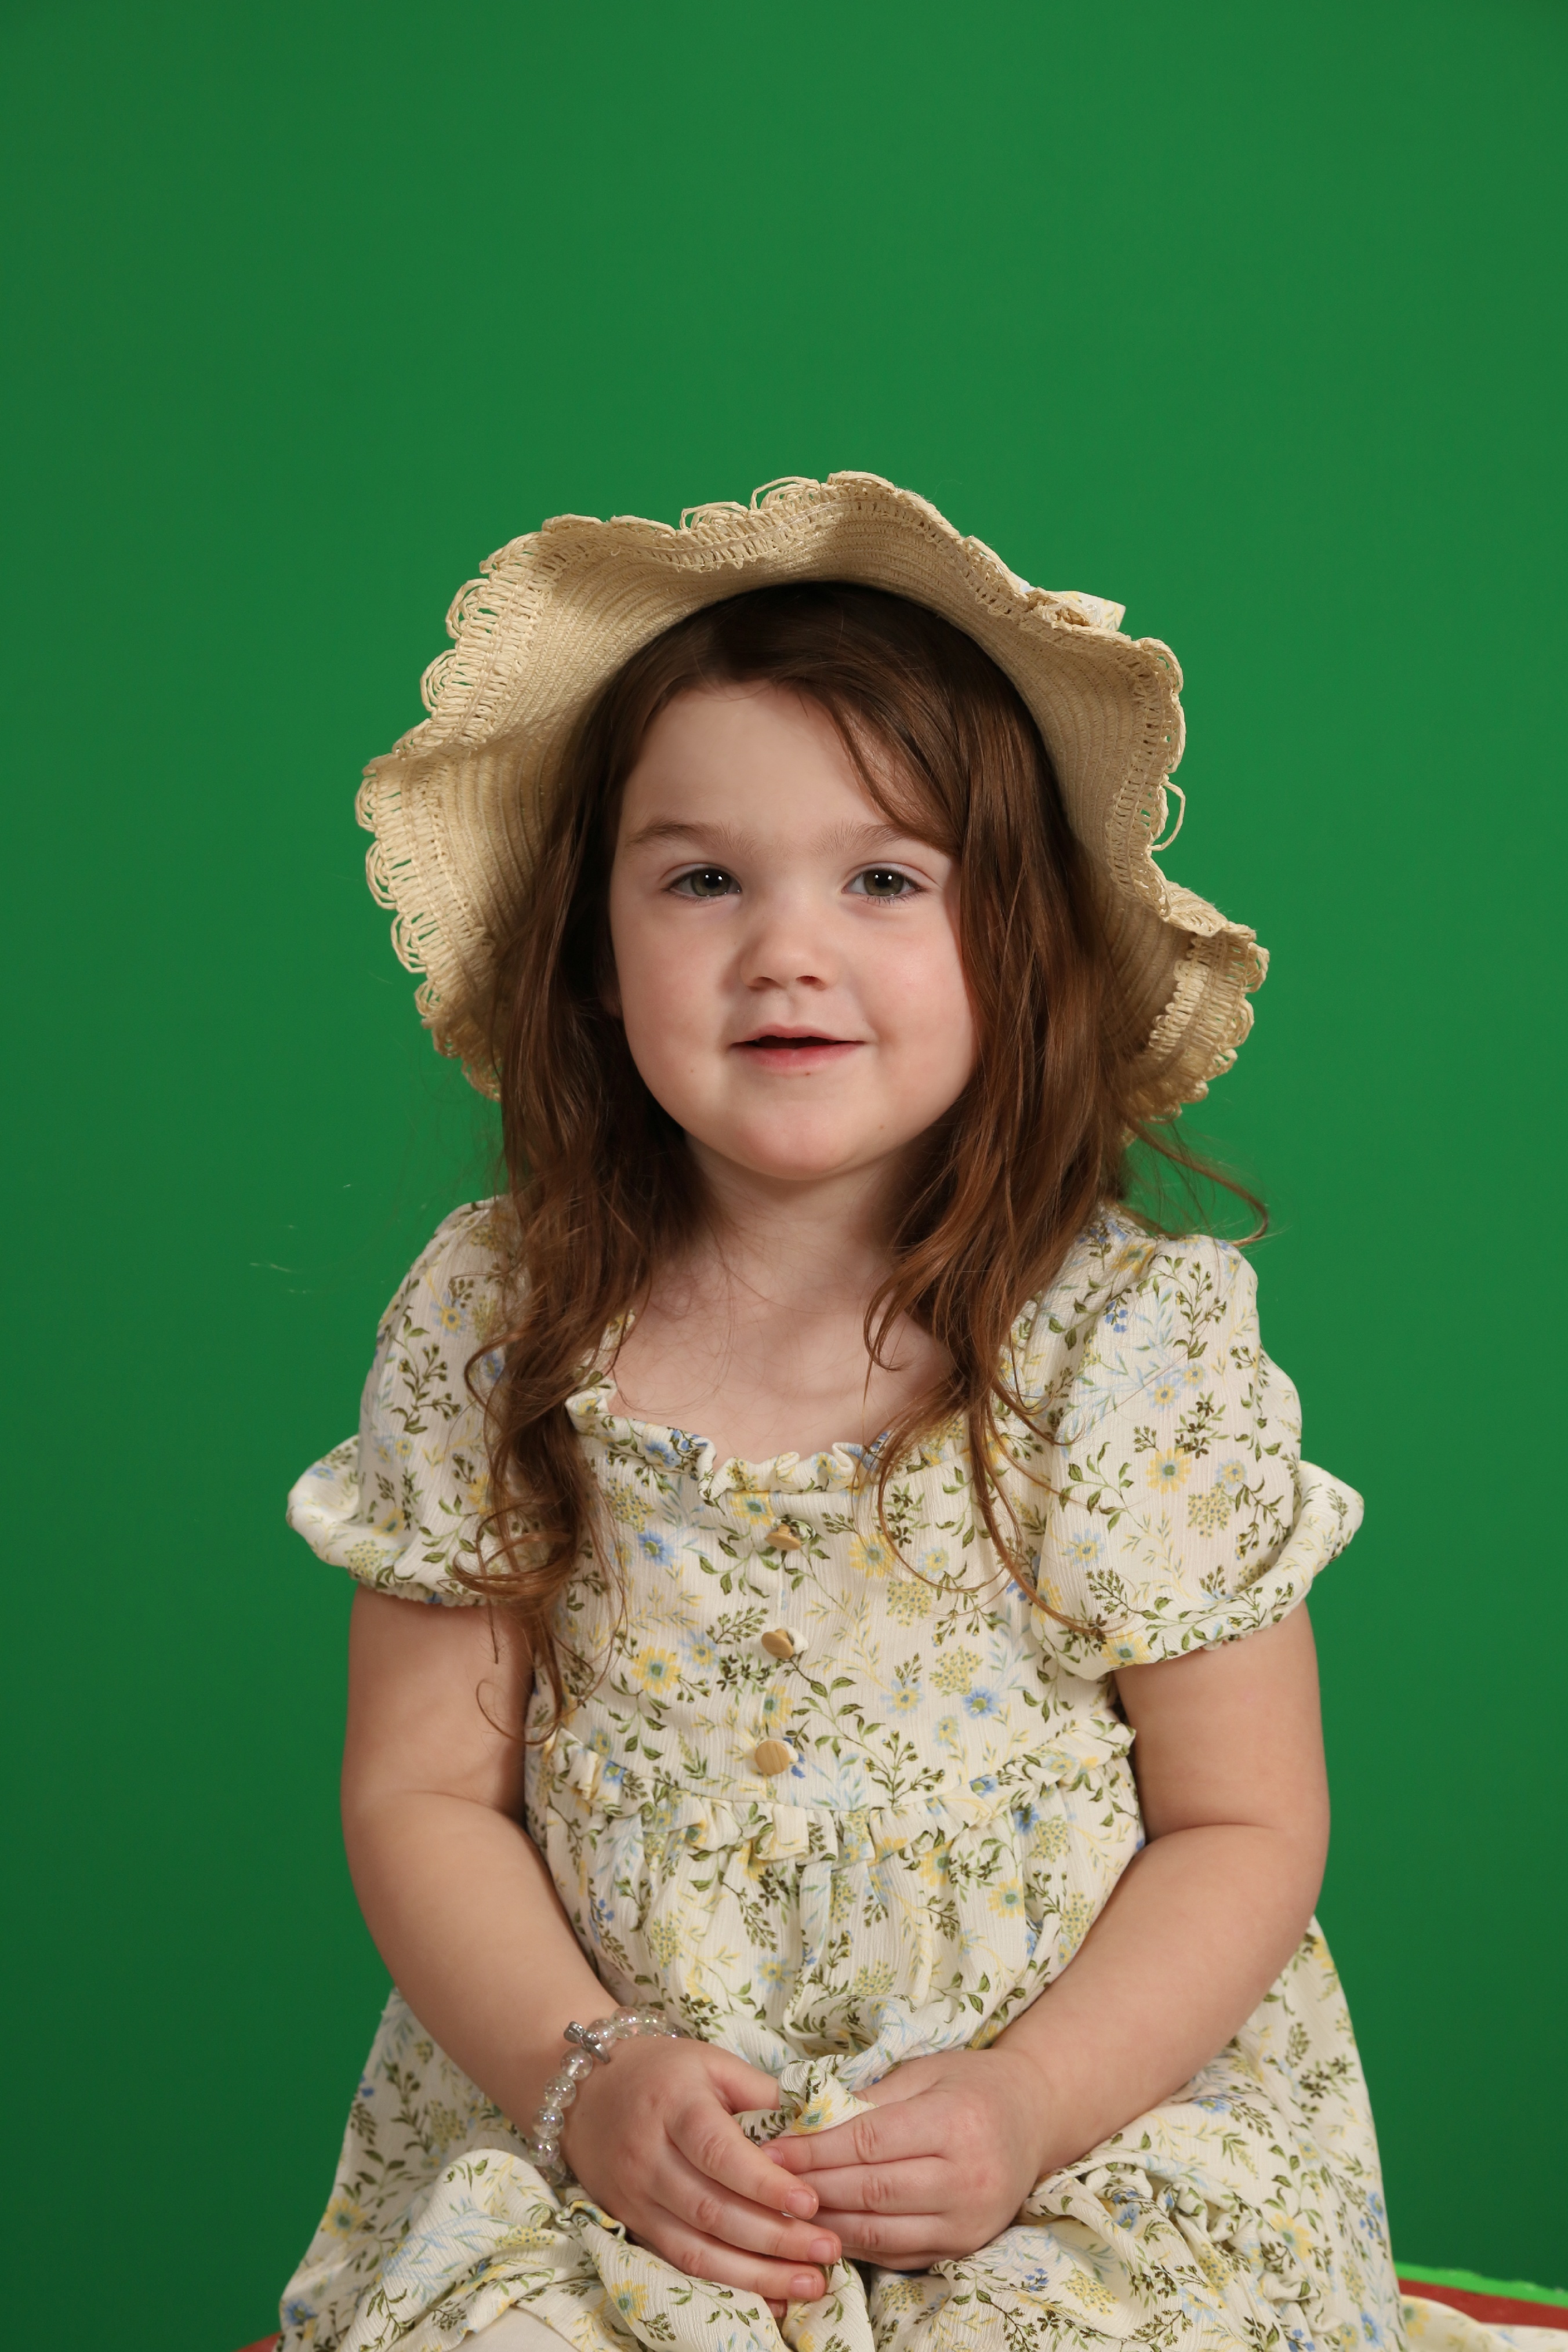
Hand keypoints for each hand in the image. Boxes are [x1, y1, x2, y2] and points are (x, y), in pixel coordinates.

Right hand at [561, 2036, 841, 2310]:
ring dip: (757, 2274)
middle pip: (712, 2210)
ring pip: (698, 2249)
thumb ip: (761, 2092)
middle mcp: (650, 2157)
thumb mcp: (712, 2062)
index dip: (764, 2182)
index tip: (809, 2201)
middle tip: (827, 2249)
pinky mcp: (634, 2226)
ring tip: (810, 2282)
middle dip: (775, 2237)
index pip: (719, 2152)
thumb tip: (816, 2126)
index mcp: (674, 2107)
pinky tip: (770, 2298)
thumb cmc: (664, 2071)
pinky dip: (728, 2286)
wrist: (587, 2090)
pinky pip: (682, 2265)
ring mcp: (637, 2199)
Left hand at [767, 2047, 1049, 2267]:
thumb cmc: (971, 2083)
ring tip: (785, 2211)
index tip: (772, 2150)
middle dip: (811, 2188)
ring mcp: (968, 2221)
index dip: (815, 2150)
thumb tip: (805, 2118)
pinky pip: (898, 2254)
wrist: (1034, 2117)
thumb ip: (870, 2095)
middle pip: (870, 2191)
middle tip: (765, 2183)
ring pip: (880, 2231)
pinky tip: (825, 2230)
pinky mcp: (965, 2247)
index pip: (869, 2143)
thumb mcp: (924, 2071)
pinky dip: (856, 2245)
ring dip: (826, 2223)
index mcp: (955, 2123)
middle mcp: (967, 2178)